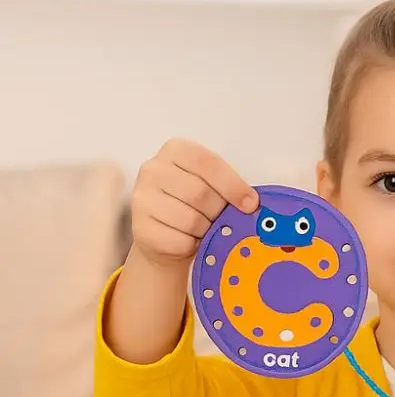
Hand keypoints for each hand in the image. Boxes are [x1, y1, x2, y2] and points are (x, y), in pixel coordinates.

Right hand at [129, 138, 257, 270]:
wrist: (165, 238)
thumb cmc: (195, 208)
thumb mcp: (211, 187)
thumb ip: (227, 186)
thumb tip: (252, 204)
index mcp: (176, 150)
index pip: (207, 163)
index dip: (233, 185)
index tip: (250, 204)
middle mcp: (153, 169)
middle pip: (201, 193)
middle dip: (219, 212)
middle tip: (220, 219)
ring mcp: (142, 198)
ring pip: (191, 220)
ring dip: (207, 231)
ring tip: (203, 229)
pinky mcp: (140, 228)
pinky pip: (181, 241)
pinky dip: (193, 246)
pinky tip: (190, 241)